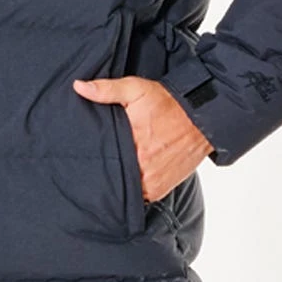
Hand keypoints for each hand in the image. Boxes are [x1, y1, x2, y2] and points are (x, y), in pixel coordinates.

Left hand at [72, 75, 214, 201]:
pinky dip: (134, 187)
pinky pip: (139, 195)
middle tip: (101, 161)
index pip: (102, 159)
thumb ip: (106, 89)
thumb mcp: (135, 89)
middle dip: (106, 170)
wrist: (201, 117)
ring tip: (114, 169)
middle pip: (113, 175)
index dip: (93, 158)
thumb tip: (79, 87)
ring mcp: (152, 181)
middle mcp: (142, 167)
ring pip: (125, 188)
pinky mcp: (160, 189)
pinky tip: (129, 175)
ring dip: (120, 180)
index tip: (86, 154)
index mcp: (132, 143)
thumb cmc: (167, 103)